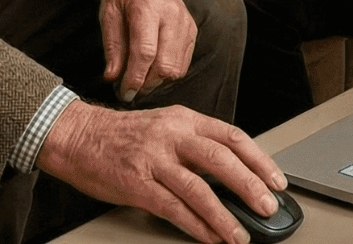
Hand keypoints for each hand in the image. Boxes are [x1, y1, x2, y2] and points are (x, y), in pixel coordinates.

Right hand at [37, 100, 287, 243]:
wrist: (76, 135)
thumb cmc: (120, 135)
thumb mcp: (163, 127)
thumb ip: (194, 145)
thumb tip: (232, 176)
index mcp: (182, 119)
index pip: (231, 136)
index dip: (259, 160)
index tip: (276, 180)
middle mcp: (170, 135)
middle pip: (221, 159)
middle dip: (250, 186)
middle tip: (268, 207)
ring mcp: (152, 159)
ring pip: (198, 188)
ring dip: (224, 215)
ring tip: (240, 234)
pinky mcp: (136, 183)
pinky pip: (173, 208)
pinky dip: (195, 225)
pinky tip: (209, 237)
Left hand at [101, 0, 196, 103]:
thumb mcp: (108, 13)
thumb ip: (112, 46)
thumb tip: (113, 78)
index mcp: (147, 7)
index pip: (145, 52)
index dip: (134, 78)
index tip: (124, 93)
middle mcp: (172, 15)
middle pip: (164, 65)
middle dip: (146, 84)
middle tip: (128, 90)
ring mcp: (185, 22)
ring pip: (176, 68)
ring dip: (157, 81)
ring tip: (138, 79)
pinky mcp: (192, 29)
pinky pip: (183, 62)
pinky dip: (168, 72)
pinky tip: (151, 69)